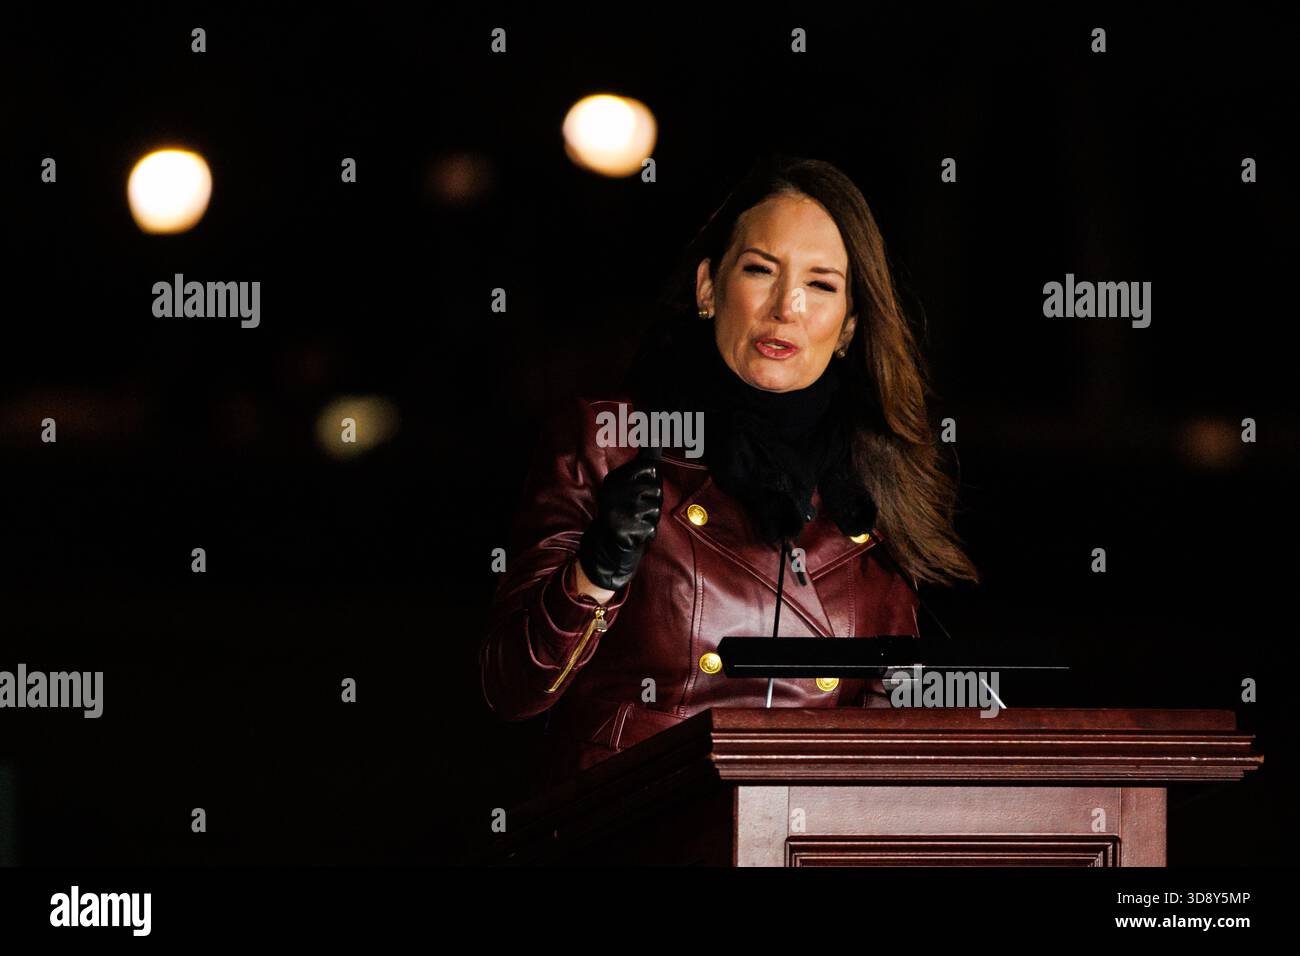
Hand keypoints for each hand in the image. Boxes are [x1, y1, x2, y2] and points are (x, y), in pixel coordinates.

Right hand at [577, 455, 662, 590]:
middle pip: (656, 486)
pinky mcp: (623, 530)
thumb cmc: (627, 508)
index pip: (650, 466)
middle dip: (654, 499)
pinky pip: (652, 527)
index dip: (652, 478)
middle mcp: (613, 492)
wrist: (608, 543)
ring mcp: (618, 511)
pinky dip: (648, 532)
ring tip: (637, 519)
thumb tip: (658, 437)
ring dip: (652, 516)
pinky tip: (635, 532)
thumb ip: (644, 460)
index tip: (642, 488)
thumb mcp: (630, 483)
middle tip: (639, 508)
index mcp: (614, 478)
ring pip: (656, 507)